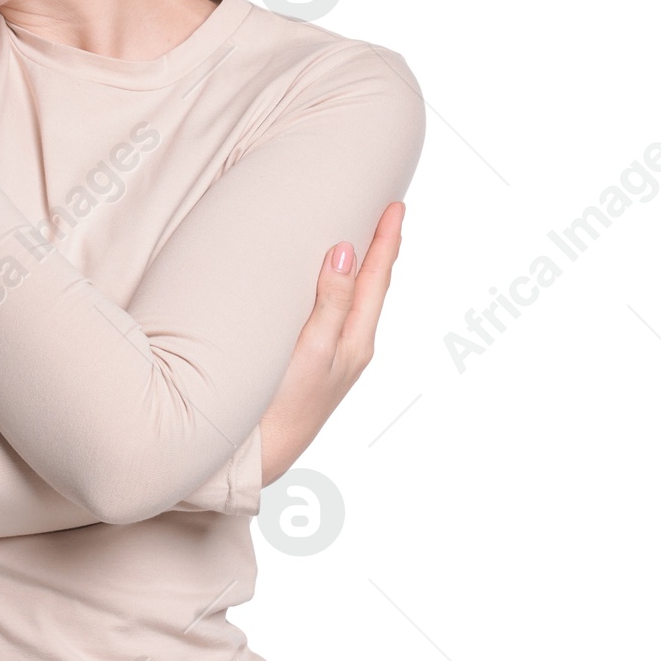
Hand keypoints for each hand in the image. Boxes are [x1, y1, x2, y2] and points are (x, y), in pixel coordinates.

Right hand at [257, 201, 406, 483]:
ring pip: (359, 303)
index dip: (387, 240)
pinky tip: (331, 289)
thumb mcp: (311, 349)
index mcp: (357, 340)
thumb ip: (331, 301)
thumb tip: (347, 251)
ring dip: (364, 270)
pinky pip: (339, 316)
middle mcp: (352, 347)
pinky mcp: (316, 365)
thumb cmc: (284, 404)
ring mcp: (336, 358)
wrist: (265, 454)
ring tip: (367, 243)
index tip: (396, 206)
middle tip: (389, 214)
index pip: (377, 278)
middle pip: (374, 288)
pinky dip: (343, 292)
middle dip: (382, 250)